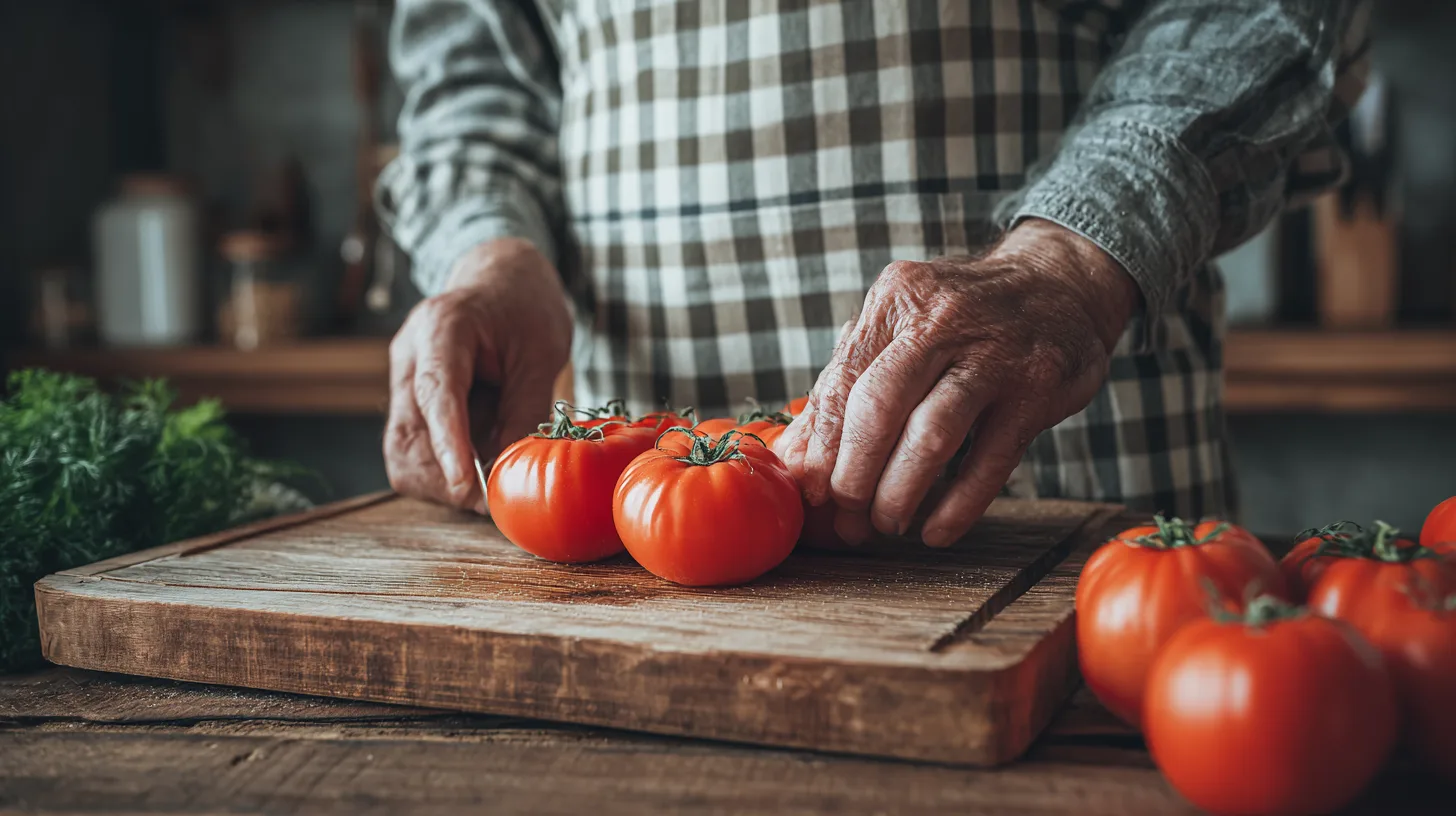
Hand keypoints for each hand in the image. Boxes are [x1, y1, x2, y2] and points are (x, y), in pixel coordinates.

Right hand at [385, 238, 570, 512]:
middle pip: (409, 434)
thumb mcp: (541, 355)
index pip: (435, 392)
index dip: (447, 443)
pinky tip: (477, 466)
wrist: (503, 282)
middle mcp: (410, 356)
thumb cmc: (525, 310)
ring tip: (490, 483)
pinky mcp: (408, 403)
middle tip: (494, 501)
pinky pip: (413, 452)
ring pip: (403, 452)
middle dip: (447, 477)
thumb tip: (510, 473)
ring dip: (443, 481)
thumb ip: (525, 412)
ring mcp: (402, 380)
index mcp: (441, 328)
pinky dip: (443, 471)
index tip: (464, 485)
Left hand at [775, 219, 1139, 546]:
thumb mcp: (903, 326)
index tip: (810, 493)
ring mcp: (995, 353)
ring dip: (899, 493)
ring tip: (887, 523)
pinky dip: (957, 506)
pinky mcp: (1038, 388)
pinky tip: (935, 532)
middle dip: (853, 475)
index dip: (821, 447)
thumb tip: (792, 457)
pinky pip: (990, 461)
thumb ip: (848, 383)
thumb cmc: (963, 317)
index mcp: (896, 300)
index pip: (842, 382)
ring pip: (930, 437)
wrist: (1061, 283)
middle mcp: (942, 319)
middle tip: (846, 517)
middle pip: (878, 409)